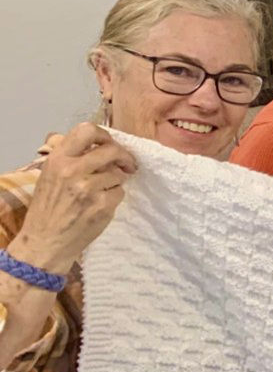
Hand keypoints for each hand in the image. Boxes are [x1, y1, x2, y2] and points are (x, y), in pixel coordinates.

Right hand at [13, 123, 135, 273]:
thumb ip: (71, 158)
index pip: (87, 131)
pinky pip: (120, 192)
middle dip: (124, 156)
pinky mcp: (103, 205)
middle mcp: (73, 170)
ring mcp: (89, 188)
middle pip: (112, 150)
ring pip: (118, 174)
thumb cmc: (48, 208)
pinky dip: (114, 197)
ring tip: (101, 191)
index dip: (104, 135)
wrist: (46, 241)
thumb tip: (98, 146)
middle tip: (127, 163)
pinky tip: (100, 205)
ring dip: (116, 181)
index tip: (110, 144)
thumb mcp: (50, 175)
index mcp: (58, 160)